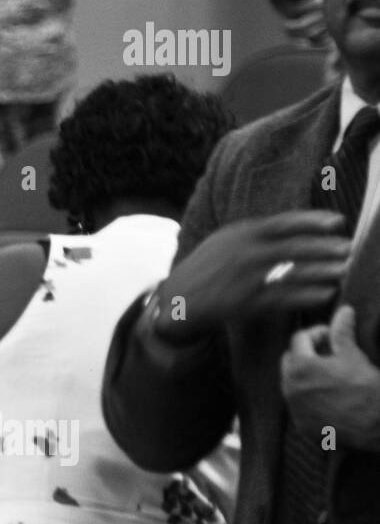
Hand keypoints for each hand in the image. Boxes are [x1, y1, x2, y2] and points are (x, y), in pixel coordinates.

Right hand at [154, 211, 350, 342]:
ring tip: (343, 270)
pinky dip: (307, 295)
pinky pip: (284, 298)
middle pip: (293, 247)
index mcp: (238, 234)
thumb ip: (252, 234)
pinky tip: (325, 294)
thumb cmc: (204, 269)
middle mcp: (243, 253)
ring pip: (291, 272)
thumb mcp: (223, 242)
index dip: (312, 221)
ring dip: (321, 271)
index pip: (281, 223)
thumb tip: (288, 227)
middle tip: (348, 248)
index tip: (337, 221)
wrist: (175, 299)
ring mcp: (244, 278)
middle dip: (324, 247)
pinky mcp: (245, 302)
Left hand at [282, 305, 379, 450]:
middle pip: (290, 360)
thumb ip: (342, 333)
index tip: (331, 335)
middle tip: (330, 354)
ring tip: (330, 375)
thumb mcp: (354, 357)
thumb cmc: (367, 390)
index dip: (316, 333)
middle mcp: (290, 386)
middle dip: (307, 353)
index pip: (299, 339)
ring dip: (306, 375)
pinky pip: (298, 404)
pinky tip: (329, 397)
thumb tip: (344, 310)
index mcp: (300, 366)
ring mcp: (294, 407)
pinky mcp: (301, 424)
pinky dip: (309, 397)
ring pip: (292, 382)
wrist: (378, 428)